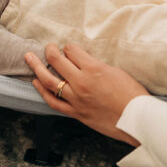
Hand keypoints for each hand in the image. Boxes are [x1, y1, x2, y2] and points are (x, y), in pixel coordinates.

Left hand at [24, 43, 148, 146]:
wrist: (138, 120)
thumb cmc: (133, 95)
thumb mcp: (116, 71)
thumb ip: (96, 65)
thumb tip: (83, 61)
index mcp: (93, 68)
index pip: (71, 50)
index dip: (69, 47)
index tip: (70, 49)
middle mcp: (81, 82)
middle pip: (56, 61)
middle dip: (49, 51)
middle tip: (47, 47)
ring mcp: (76, 98)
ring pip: (49, 80)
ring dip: (37, 67)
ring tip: (29, 58)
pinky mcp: (76, 113)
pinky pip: (53, 102)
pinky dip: (42, 91)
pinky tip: (36, 82)